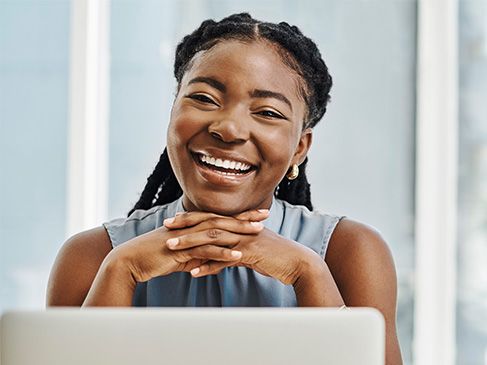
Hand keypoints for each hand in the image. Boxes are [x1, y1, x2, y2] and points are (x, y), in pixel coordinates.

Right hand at [108, 209, 268, 282]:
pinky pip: (205, 251)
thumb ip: (194, 253)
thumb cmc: (154, 257)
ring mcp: (186, 237)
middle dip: (245, 218)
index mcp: (192, 226)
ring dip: (239, 232)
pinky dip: (222, 254)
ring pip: (217, 232)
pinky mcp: (181, 250)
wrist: (131, 261)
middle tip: (265, 215)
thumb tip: (206, 259)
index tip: (258, 214)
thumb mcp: (179, 254)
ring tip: (258, 232)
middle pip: (223, 219)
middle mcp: (191, 227)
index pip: (220, 217)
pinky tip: (238, 257)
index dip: (240, 216)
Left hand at [164, 211, 322, 284]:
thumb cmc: (275, 257)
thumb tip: (221, 257)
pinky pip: (225, 260)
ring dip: (190, 243)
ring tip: (171, 247)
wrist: (297, 262)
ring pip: (213, 238)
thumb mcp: (252, 250)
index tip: (174, 219)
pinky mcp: (250, 253)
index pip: (211, 217)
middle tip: (166, 226)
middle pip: (208, 223)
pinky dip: (208, 266)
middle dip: (185, 225)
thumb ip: (235, 250)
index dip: (192, 217)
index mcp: (240, 225)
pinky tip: (194, 272)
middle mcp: (240, 228)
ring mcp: (245, 239)